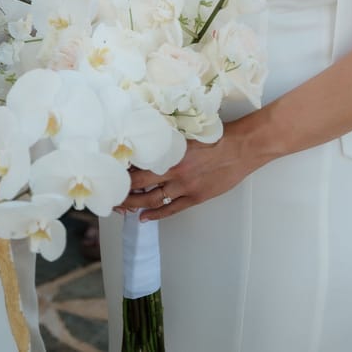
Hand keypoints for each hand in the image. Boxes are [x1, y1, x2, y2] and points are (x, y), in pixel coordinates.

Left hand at [115, 121, 256, 220]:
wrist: (241, 148)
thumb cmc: (216, 136)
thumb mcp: (187, 134)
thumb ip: (168, 141)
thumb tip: (149, 143)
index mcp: (170, 153)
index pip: (139, 164)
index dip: (124, 170)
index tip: (112, 171)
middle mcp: (174, 172)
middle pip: (140, 185)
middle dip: (124, 191)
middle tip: (111, 193)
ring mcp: (185, 187)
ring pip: (152, 200)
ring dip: (135, 204)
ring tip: (122, 207)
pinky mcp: (196, 197)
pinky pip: (171, 209)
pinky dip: (155, 214)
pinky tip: (144, 217)